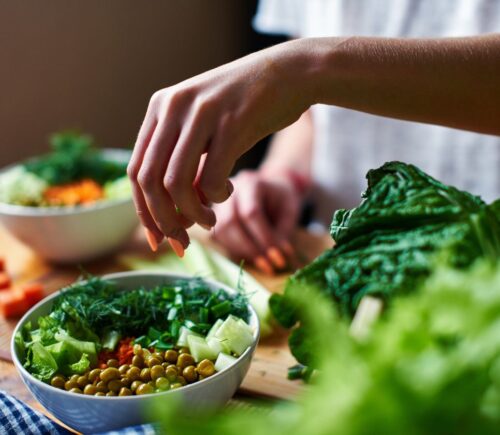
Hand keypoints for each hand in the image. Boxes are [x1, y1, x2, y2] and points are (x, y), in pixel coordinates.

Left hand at [127, 40, 313, 249]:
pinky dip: (217, 197)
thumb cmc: (247, 107)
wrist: (289, 73)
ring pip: (175, 184)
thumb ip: (184, 162)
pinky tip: (228, 192)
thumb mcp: (204, 128)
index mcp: (160, 108)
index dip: (144, 212)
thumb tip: (172, 215)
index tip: (158, 238)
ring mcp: (201, 113)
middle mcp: (173, 107)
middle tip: (182, 241)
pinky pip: (211, 178)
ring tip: (209, 221)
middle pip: (149, 181)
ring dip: (191, 215)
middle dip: (163, 221)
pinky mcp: (231, 123)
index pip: (136, 171)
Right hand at [211, 169, 301, 273]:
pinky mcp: (215, 217)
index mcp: (251, 183)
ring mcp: (219, 203)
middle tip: (269, 265)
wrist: (271, 188)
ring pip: (221, 231)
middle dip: (250, 248)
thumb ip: (283, 232)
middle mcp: (229, 191)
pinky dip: (235, 250)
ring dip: (241, 252)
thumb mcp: (290, 212)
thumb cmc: (282, 199)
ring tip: (262, 263)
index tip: (278, 257)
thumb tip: (276, 258)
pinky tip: (251, 255)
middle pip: (231, 222)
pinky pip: (218, 237)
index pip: (252, 213)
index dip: (264, 238)